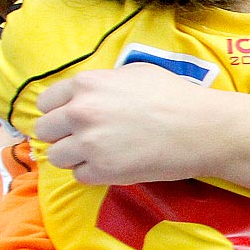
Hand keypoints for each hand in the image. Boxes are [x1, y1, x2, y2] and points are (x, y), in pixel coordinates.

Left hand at [34, 64, 235, 184]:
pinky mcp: (103, 170)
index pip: (46, 103)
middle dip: (63, 135)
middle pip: (45, 131)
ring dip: (75, 158)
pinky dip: (95, 174)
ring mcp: (90, 143)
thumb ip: (103, 82)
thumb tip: (86, 94)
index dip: (59, 112)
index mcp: (86, 84)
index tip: (75, 120)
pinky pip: (80, 176)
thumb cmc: (177, 97)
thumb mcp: (136, 73)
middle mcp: (81, 112)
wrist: (205, 128)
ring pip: (57, 157)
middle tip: (88, 139)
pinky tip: (117, 165)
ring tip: (102, 155)